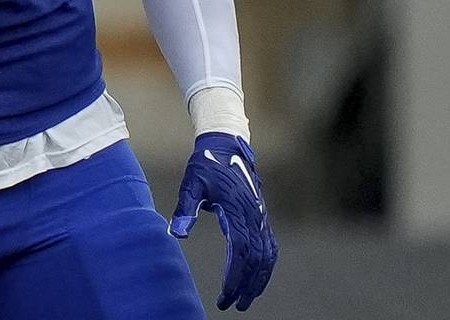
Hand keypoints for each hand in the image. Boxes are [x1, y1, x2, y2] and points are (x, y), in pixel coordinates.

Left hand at [169, 133, 277, 310]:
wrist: (226, 145)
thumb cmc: (206, 164)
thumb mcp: (191, 183)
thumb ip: (185, 207)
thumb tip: (179, 232)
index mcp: (237, 209)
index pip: (241, 251)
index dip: (235, 276)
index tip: (225, 295)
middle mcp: (254, 215)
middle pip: (256, 258)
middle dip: (246, 285)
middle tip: (232, 305)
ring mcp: (260, 216)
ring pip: (267, 255)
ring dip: (258, 280)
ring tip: (245, 300)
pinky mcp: (261, 216)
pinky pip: (270, 246)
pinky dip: (266, 266)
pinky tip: (258, 279)